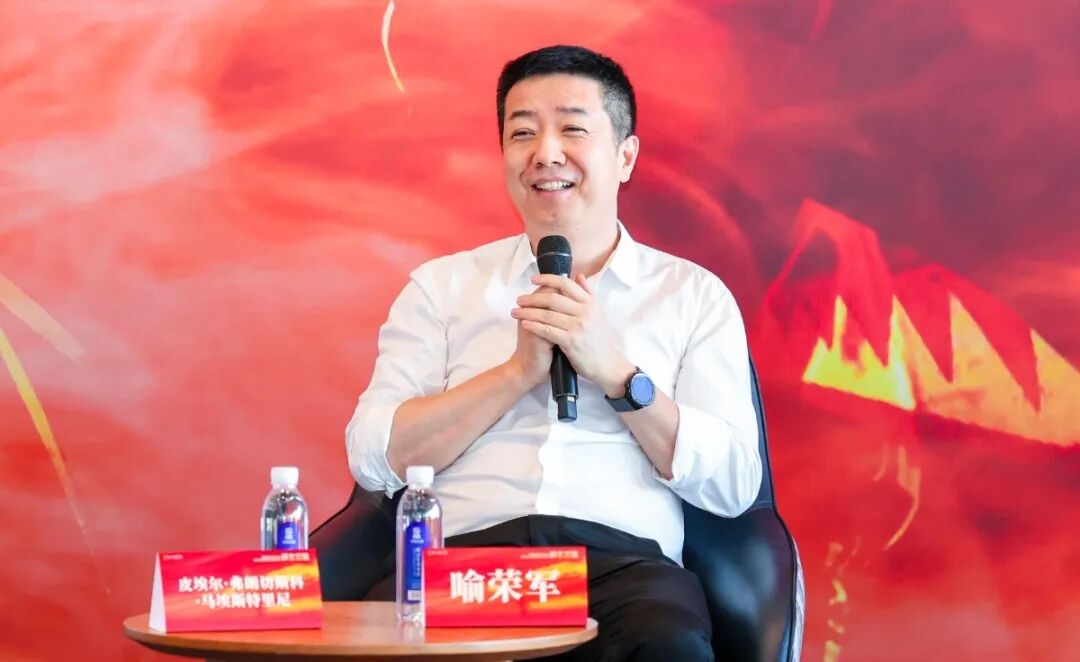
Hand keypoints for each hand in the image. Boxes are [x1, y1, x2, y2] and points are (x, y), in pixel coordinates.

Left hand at [511, 274, 635, 396]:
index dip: (547, 279)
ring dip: (528, 312)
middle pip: (553, 298)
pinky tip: (524, 324)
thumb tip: (579, 276)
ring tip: (516, 312)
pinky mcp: (571, 341)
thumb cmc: (600, 340)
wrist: (608, 365)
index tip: (533, 279)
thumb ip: (588, 293)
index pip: (566, 284)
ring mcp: (578, 326)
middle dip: (532, 298)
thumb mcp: (598, 313)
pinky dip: (534, 326)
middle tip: (519, 299)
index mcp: (590, 303)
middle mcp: (585, 312)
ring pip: (547, 314)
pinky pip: (548, 331)